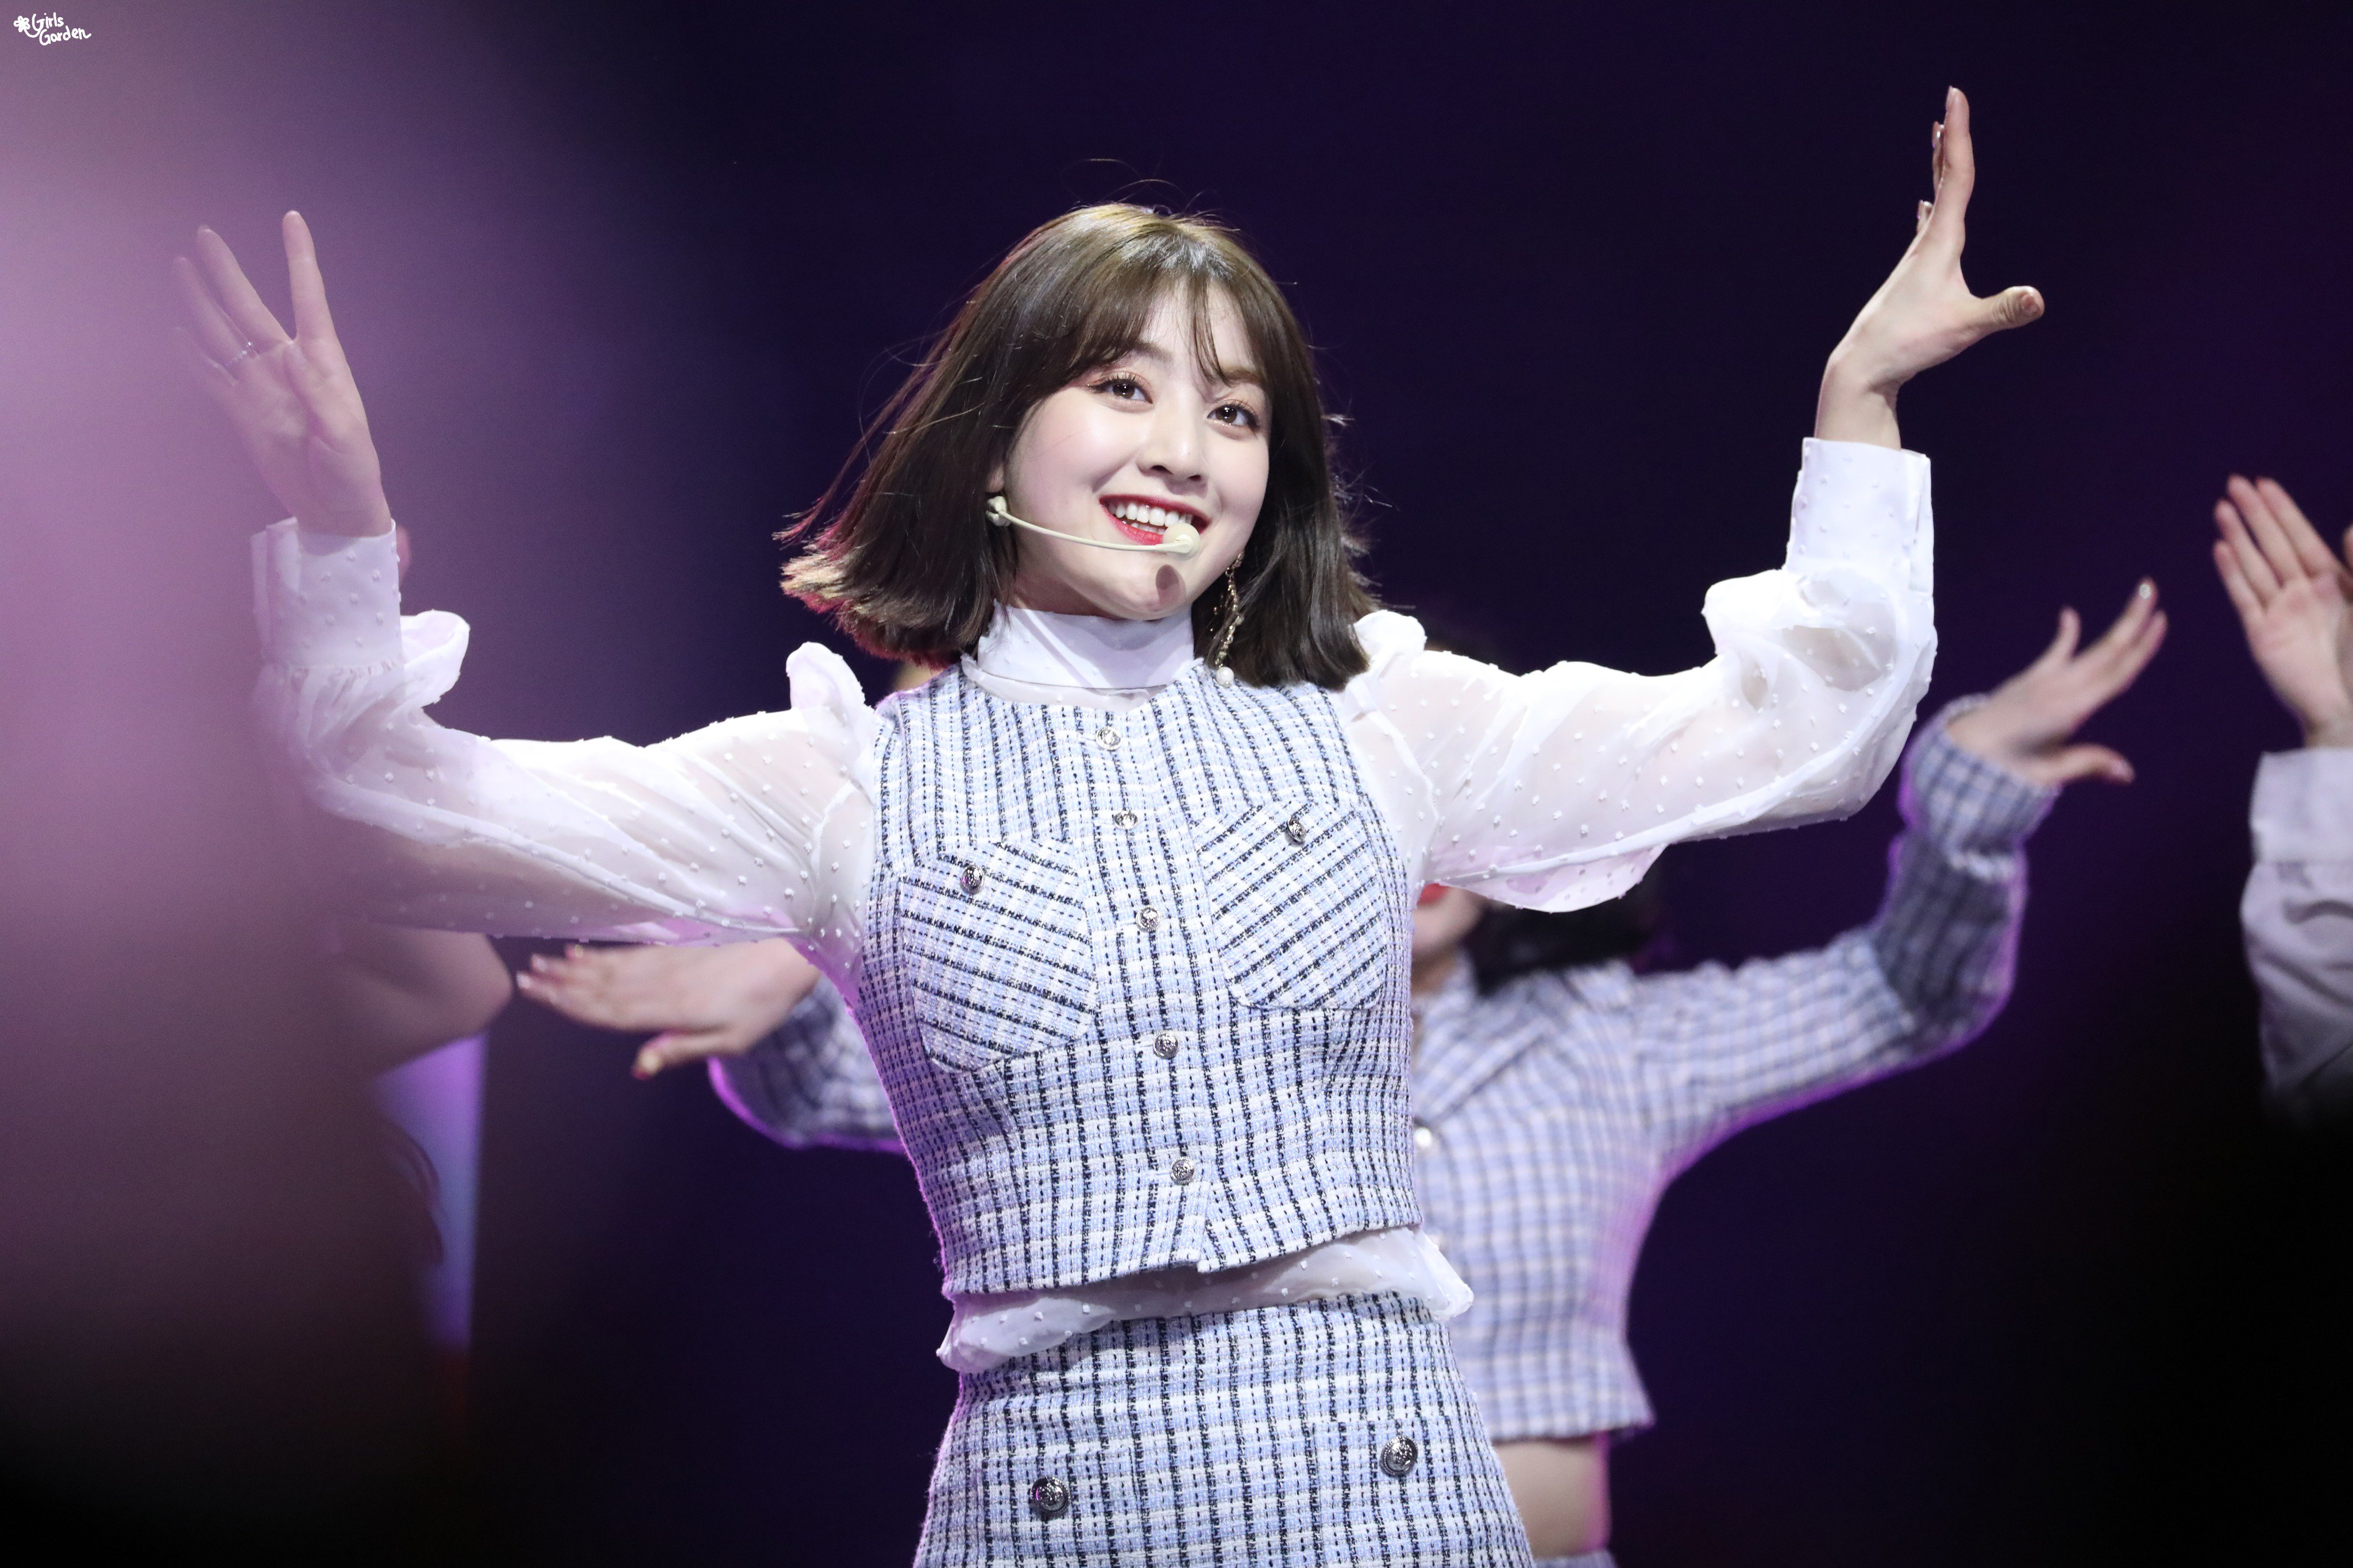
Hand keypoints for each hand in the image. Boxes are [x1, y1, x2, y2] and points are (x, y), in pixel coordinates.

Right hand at [173, 213, 391, 535]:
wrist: (336, 507)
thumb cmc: (353, 471)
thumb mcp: (345, 437)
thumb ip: (320, 396)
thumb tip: (292, 355)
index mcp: (321, 362)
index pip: (309, 298)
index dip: (300, 258)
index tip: (292, 219)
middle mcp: (286, 365)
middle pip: (249, 307)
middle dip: (227, 272)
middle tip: (203, 234)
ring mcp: (260, 385)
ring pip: (223, 333)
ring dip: (201, 302)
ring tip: (179, 266)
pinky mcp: (242, 411)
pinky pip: (211, 376)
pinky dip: (190, 356)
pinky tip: (174, 332)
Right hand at [515, 939, 822, 1078]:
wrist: (790, 954)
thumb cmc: (763, 1004)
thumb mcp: (730, 1041)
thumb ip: (680, 1050)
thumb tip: (638, 1068)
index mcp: (670, 1009)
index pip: (609, 1010)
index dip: (571, 1005)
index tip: (538, 997)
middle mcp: (662, 983)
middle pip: (601, 986)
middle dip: (561, 984)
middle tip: (524, 979)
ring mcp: (669, 962)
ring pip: (611, 967)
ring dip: (574, 967)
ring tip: (542, 962)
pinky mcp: (678, 949)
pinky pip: (631, 952)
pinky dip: (603, 953)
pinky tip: (584, 950)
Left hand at [1815, 88, 2045, 448]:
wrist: (1864, 366)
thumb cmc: (1910, 343)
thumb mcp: (1964, 327)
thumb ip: (2003, 311)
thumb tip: (2037, 300)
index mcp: (1940, 243)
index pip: (1956, 176)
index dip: (1959, 135)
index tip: (1954, 96)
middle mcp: (1925, 243)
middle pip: (1943, 180)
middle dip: (1949, 141)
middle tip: (1950, 104)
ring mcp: (1915, 260)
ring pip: (1934, 201)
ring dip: (1940, 168)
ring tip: (1940, 141)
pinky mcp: (1912, 277)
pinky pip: (1926, 230)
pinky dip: (1931, 209)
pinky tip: (1924, 207)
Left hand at [1945, 582, 2166, 784]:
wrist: (1962, 749)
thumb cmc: (2004, 767)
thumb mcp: (2046, 772)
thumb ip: (2087, 765)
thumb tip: (2128, 773)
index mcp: (2070, 710)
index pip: (2116, 674)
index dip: (2141, 648)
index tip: (2160, 621)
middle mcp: (2060, 687)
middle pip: (2106, 651)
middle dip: (2132, 622)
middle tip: (2151, 590)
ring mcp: (2043, 679)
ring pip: (2088, 648)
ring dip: (2113, 626)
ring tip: (2134, 600)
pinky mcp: (2029, 679)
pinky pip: (2053, 653)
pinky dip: (2065, 635)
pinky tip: (2069, 613)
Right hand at [2212, 476, 2352, 748]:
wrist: (2352, 707)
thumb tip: (2347, 525)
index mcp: (2335, 582)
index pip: (2302, 537)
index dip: (2282, 511)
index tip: (2264, 484)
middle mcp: (2304, 593)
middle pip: (2273, 545)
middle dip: (2254, 514)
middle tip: (2234, 483)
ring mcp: (2281, 613)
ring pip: (2254, 565)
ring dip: (2238, 536)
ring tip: (2221, 507)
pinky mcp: (2263, 636)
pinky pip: (2244, 598)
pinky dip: (2232, 573)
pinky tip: (2221, 549)